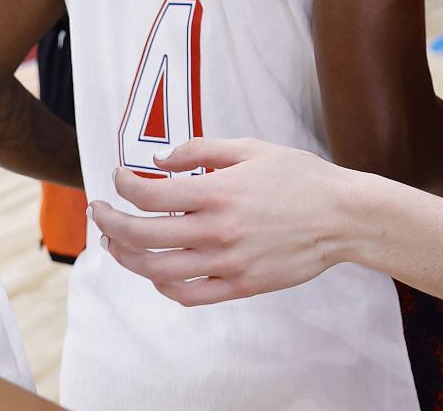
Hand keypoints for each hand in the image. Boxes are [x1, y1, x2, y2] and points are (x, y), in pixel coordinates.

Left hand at [89, 138, 347, 305]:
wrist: (342, 217)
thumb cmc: (301, 178)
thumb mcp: (251, 148)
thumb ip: (200, 150)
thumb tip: (159, 161)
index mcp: (219, 192)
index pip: (150, 195)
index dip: (123, 186)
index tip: (117, 178)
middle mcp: (217, 231)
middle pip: (142, 235)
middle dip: (110, 222)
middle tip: (100, 211)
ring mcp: (227, 263)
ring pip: (157, 269)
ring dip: (126, 256)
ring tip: (115, 243)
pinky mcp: (240, 286)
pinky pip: (188, 293)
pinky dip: (163, 284)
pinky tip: (157, 270)